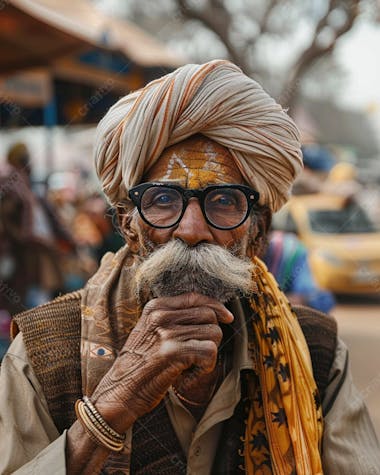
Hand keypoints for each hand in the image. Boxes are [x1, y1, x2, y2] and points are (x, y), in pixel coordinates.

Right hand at [90, 292, 232, 431]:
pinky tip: (188, 376)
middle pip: (209, 315)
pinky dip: (205, 368)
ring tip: (189, 367)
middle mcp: (161, 315)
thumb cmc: (139, 365)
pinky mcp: (173, 352)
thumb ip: (173, 318)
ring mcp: (167, 332)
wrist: (118, 392)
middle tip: (197, 354)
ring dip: (208, 355)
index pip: (195, 297)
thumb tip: (212, 312)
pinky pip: (210, 352)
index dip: (216, 306)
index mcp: (155, 307)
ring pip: (213, 334)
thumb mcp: (150, 332)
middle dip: (211, 336)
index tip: (227, 317)